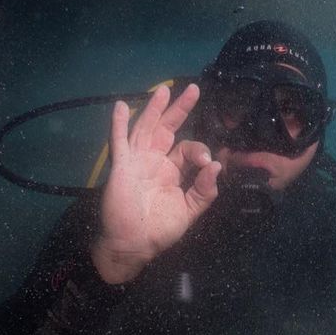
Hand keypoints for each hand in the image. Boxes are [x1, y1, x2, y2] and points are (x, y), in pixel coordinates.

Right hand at [90, 83, 220, 283]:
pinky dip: (118, 124)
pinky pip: (119, 142)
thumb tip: (217, 166)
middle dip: (180, 109)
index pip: (188, 148)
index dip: (199, 150)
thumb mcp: (189, 210)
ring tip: (164, 90)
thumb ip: (204, 190)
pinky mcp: (121, 166)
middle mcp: (154, 160)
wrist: (133, 245)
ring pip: (146, 128)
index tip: (207, 163)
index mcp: (171, 170)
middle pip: (168, 128)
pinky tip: (120, 106)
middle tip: (193, 89)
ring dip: (154, 109)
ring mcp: (136, 161)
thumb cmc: (160, 230)